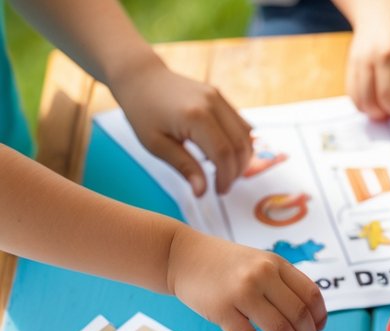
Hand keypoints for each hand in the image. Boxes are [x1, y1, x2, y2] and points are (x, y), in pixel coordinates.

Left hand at [112, 56, 252, 195]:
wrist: (141, 77)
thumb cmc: (143, 109)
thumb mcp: (157, 145)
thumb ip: (184, 167)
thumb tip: (201, 191)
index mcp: (195, 116)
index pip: (224, 154)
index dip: (226, 178)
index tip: (218, 191)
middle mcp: (211, 103)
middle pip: (240, 146)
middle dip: (236, 172)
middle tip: (222, 185)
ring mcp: (218, 97)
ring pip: (246, 136)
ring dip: (241, 159)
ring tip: (225, 172)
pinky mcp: (220, 97)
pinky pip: (241, 125)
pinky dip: (239, 144)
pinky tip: (224, 155)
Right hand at [166, 227, 325, 330]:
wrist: (183, 256)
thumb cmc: (225, 264)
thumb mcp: (259, 261)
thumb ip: (282, 282)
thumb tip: (310, 317)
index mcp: (275, 263)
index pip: (310, 294)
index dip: (320, 316)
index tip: (320, 329)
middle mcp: (261, 275)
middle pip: (298, 314)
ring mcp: (241, 292)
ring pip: (279, 328)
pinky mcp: (221, 310)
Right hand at [346, 0, 389, 119]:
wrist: (379, 9)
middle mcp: (387, 55)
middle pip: (389, 101)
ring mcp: (366, 59)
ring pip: (368, 102)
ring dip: (379, 113)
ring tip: (386, 110)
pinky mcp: (352, 63)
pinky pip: (354, 95)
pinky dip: (363, 106)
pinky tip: (372, 103)